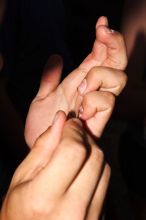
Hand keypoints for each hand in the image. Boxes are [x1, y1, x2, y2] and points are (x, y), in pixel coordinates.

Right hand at [1, 111, 109, 219]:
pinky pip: (105, 184)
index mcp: (44, 198)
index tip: (71, 124)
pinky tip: (81, 172)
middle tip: (74, 134)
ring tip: (76, 153)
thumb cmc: (20, 212)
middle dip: (84, 138)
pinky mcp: (100, 219)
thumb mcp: (22, 178)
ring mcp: (90, 218)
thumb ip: (42, 147)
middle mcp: (72, 210)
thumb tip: (60, 119)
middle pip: (94, 157)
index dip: (73, 131)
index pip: (73, 151)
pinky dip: (96, 170)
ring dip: (92, 153)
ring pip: (104, 168)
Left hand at [25, 16, 126, 147]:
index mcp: (80, 82)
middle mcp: (92, 91)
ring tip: (80, 88)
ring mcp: (96, 104)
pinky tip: (82, 106)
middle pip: (116, 64)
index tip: (101, 23)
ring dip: (99, 76)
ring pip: (118, 79)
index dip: (104, 39)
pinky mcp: (98, 119)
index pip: (99, 56)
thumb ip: (50, 78)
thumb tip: (57, 56)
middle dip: (114, 45)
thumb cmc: (43, 125)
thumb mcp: (42, 97)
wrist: (43, 147)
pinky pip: (107, 101)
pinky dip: (95, 98)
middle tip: (103, 33)